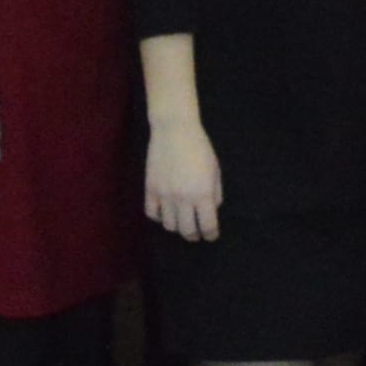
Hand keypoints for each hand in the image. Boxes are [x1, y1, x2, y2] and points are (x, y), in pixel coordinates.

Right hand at [146, 115, 225, 240]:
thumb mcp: (215, 170)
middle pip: (187, 231)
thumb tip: (211, 211)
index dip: (211, 234)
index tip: (211, 235)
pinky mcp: (150, 189)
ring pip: (169, 225)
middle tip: (196, 234)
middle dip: (194, 236)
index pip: (208, 226)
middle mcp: (183, 198)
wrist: (174, 130)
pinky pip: (152, 213)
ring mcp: (165, 195)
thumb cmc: (200, 147)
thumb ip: (215, 194)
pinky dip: (159, 217)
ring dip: (177, 227)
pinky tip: (164, 212)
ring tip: (181, 222)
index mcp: (203, 193)